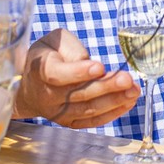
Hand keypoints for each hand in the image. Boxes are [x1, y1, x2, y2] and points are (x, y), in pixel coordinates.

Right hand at [14, 28, 139, 128]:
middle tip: (127, 79)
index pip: (57, 75)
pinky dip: (112, 113)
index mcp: (40, 71)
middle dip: (106, 87)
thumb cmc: (47, 57)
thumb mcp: (53, 41)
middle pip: (78, 94)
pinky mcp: (69, 122)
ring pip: (88, 110)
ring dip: (114, 101)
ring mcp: (58, 113)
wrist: (30, 88)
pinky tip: (128, 102)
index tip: (100, 67)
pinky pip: (92, 121)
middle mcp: (47, 96)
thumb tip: (87, 62)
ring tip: (133, 90)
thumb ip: (70, 47)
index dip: (78, 72)